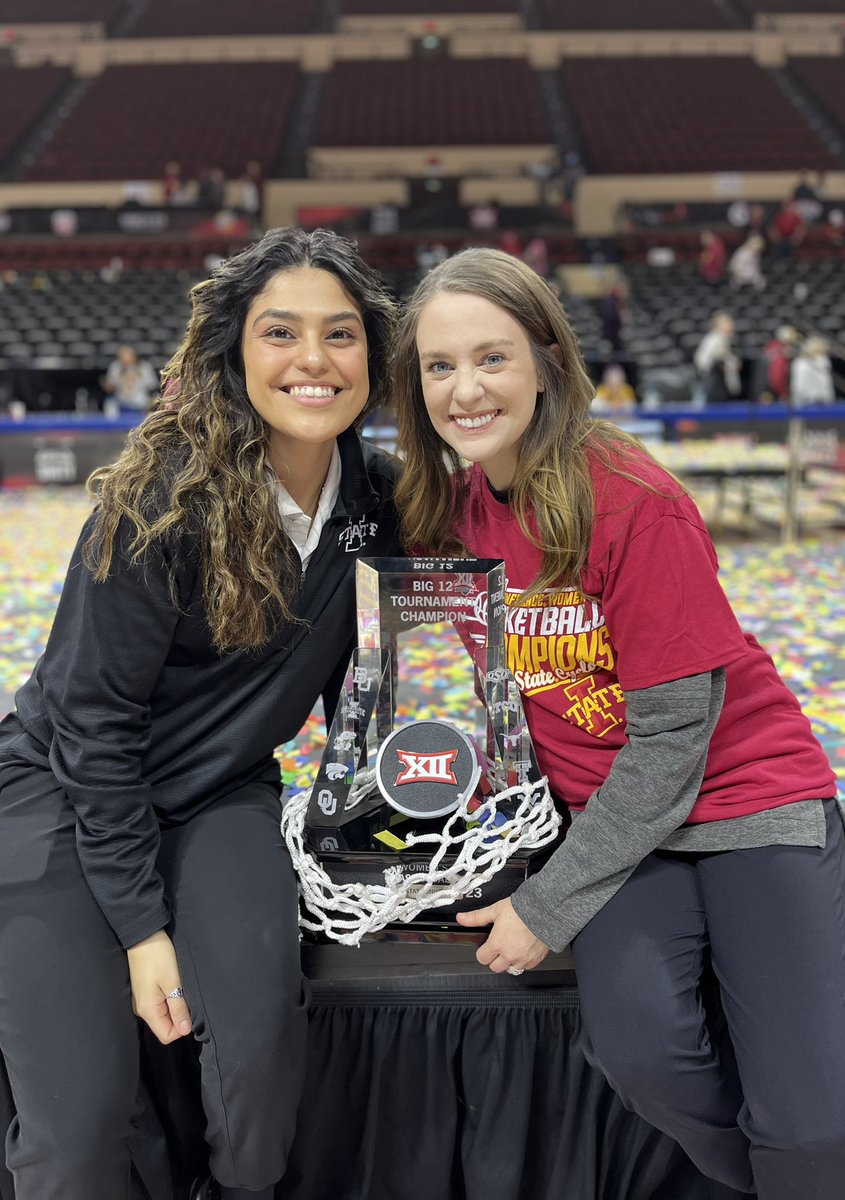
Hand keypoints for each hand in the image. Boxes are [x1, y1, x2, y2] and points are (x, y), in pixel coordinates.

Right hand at [126, 929, 191, 1043]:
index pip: (166, 1036)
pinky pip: (159, 1004)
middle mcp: (142, 1009)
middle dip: (179, 1016)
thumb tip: (185, 1030)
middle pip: (164, 1026)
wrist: (143, 936)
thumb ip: (178, 1007)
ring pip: (163, 1015)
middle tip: (188, 996)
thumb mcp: (173, 982)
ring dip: (175, 1006)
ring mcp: (142, 1000)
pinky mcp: (144, 991)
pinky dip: (169, 999)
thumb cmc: (159, 957)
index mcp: (148, 1010)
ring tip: (182, 988)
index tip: (192, 1010)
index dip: (182, 1027)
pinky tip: (174, 984)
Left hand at [456, 897, 550, 973]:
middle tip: (499, 947)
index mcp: (497, 944)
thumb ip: (477, 917)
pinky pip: (526, 967)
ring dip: (509, 962)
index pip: (482, 958)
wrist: (544, 911)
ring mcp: (522, 959)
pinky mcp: (535, 960)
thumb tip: (461, 918)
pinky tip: (523, 949)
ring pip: (511, 969)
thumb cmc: (522, 910)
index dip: (482, 952)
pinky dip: (523, 961)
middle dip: (495, 958)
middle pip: (495, 967)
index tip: (486, 947)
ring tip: (512, 948)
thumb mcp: (495, 910)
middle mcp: (509, 954)